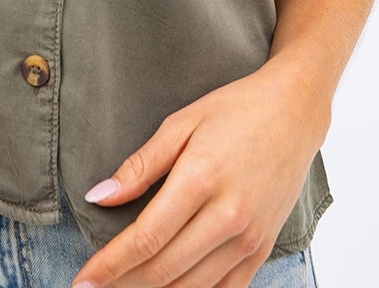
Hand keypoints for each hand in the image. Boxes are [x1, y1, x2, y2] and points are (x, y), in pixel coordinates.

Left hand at [72, 62, 327, 287]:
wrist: (295, 112)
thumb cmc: (235, 109)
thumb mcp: (182, 123)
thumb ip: (140, 165)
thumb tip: (98, 197)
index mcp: (200, 179)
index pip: (145, 238)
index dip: (109, 265)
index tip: (83, 281)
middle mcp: (228, 216)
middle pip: (163, 269)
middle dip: (122, 284)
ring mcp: (249, 238)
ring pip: (191, 287)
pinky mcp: (263, 248)